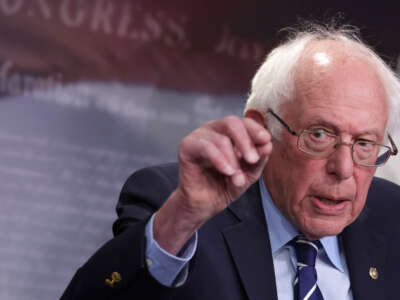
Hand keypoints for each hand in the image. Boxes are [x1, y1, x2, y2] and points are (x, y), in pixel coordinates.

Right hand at [154, 115, 271, 253]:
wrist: (205, 204)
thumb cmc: (225, 185)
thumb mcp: (249, 173)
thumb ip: (259, 158)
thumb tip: (267, 144)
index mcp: (229, 132)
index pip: (244, 122)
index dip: (256, 130)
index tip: (266, 141)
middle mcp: (213, 130)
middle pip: (231, 123)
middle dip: (246, 141)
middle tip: (253, 160)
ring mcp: (199, 136)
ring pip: (221, 139)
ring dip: (233, 161)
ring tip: (238, 179)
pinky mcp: (186, 146)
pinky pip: (206, 147)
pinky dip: (220, 160)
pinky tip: (227, 172)